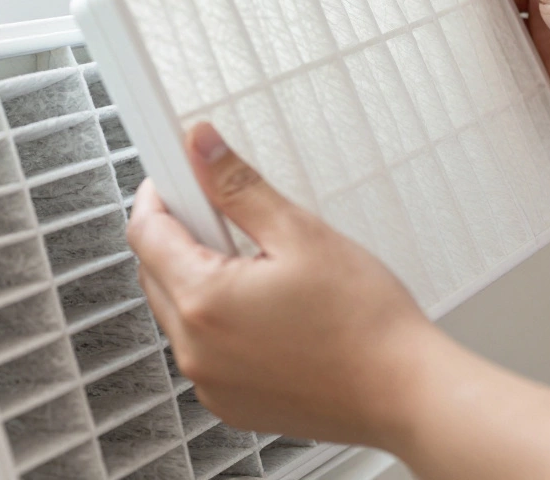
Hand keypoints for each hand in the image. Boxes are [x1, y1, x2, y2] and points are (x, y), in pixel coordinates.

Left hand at [127, 122, 442, 446]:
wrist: (404, 392)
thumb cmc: (365, 323)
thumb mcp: (300, 233)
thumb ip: (238, 186)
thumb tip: (200, 147)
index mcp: (203, 302)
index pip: (145, 234)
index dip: (159, 196)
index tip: (178, 178)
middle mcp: (195, 351)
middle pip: (155, 273)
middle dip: (182, 237)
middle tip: (231, 218)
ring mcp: (210, 384)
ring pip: (179, 313)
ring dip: (200, 280)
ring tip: (263, 269)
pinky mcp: (230, 404)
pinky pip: (204, 350)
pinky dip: (220, 324)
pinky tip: (270, 312)